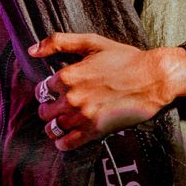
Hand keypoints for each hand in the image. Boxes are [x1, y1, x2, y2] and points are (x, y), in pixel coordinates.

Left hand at [28, 32, 185, 151]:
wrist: (153, 78)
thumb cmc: (125, 58)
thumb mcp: (92, 42)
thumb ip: (59, 42)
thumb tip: (32, 50)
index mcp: (69, 76)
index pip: (43, 89)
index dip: (49, 89)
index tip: (56, 90)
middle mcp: (72, 98)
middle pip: (44, 111)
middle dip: (49, 108)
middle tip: (59, 105)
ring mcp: (83, 116)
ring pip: (52, 128)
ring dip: (53, 126)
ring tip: (60, 122)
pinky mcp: (95, 130)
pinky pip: (68, 143)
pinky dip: (63, 142)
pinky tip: (66, 137)